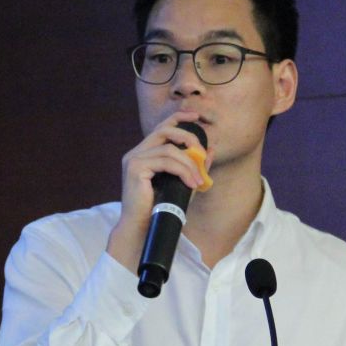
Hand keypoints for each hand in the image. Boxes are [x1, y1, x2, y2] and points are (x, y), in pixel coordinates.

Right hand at [105, 110, 210, 268]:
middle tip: (202, 155)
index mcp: (144, 153)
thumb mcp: (183, 183)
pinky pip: (165, 161)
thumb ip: (195, 166)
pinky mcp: (135, 168)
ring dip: (189, 163)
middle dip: (188, 138)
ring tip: (199, 180)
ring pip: (168, 149)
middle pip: (165, 131)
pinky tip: (191, 183)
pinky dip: (183, 170)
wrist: (143, 228)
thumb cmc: (161, 208)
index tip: (196, 117)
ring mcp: (134, 159)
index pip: (161, 128)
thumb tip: (211, 149)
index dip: (179, 118)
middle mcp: (136, 153)